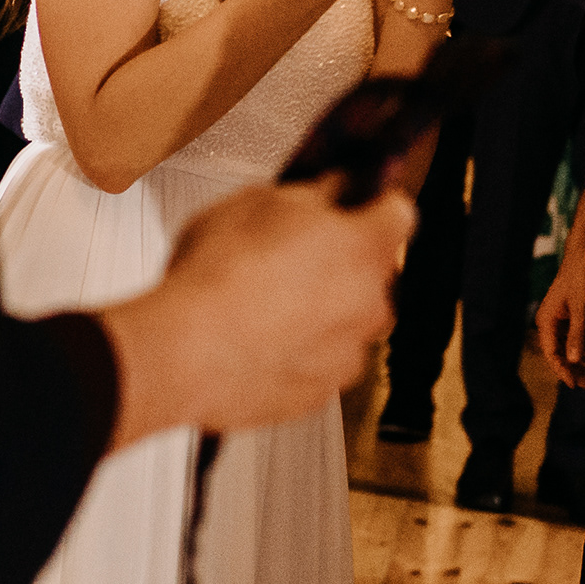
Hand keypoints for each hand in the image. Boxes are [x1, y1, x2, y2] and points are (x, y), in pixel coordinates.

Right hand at [100, 179, 414, 443]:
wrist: (185, 352)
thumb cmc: (217, 276)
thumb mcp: (258, 201)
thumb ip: (311, 194)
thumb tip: (329, 191)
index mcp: (366, 247)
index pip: (399, 212)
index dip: (372, 205)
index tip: (352, 205)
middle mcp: (372, 303)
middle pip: (374, 272)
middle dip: (343, 262)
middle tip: (292, 254)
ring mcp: (349, 354)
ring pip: (347, 321)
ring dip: (321, 311)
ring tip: (265, 303)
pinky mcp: (321, 392)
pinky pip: (321, 362)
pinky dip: (301, 352)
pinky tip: (258, 339)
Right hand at [533, 246, 584, 386]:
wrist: (583, 255)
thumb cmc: (579, 277)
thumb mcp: (581, 307)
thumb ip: (577, 334)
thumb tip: (573, 360)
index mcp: (545, 321)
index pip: (551, 354)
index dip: (563, 371)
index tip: (575, 384)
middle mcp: (548, 323)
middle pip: (557, 354)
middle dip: (572, 369)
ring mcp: (557, 321)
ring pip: (564, 348)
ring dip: (576, 362)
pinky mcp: (566, 317)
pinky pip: (570, 340)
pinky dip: (579, 350)